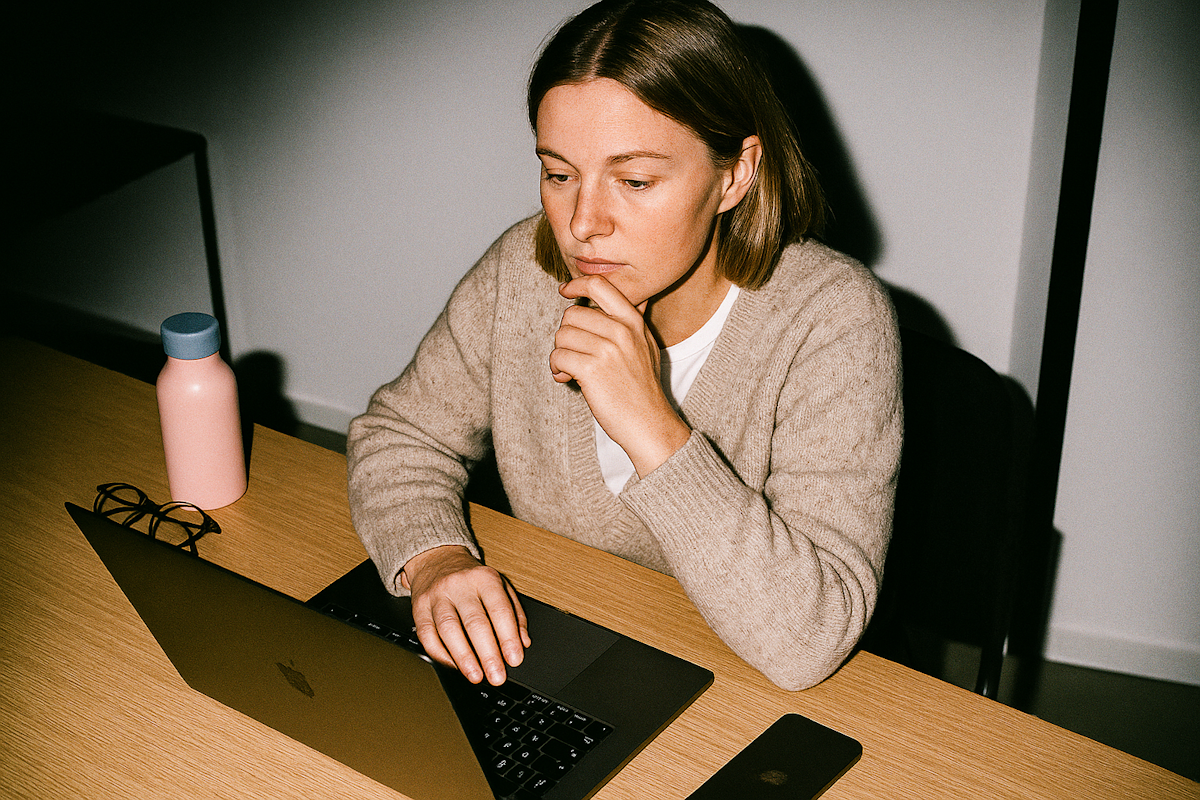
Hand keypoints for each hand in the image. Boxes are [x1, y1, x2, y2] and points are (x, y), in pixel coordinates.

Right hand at [402, 545, 529, 684]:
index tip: (514, 659)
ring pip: (448, 629)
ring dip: (463, 657)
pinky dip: (441, 655)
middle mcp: (460, 586)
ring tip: (476, 676)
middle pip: (474, 622)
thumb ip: (515, 613)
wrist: (438, 560)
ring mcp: (437, 596)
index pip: (499, 610)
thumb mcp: (500, 586)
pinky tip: (454, 666)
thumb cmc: (473, 578)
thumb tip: (523, 642)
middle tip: (497, 675)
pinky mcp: (419, 608)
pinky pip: (427, 636)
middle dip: (487, 653)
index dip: (508, 637)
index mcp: (485, 579)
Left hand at [551, 275, 690, 477]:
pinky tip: (567, 379)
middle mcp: (621, 331)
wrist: (649, 423)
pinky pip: (558, 356)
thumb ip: (635, 322)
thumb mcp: (647, 346)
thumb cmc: (644, 388)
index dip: (576, 285)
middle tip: (573, 353)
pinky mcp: (592, 369)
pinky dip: (556, 368)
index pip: (599, 285)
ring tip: (570, 370)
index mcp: (633, 322)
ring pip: (562, 335)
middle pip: (572, 314)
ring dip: (560, 354)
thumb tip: (637, 297)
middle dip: (566, 334)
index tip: (565, 291)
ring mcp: (607, 349)